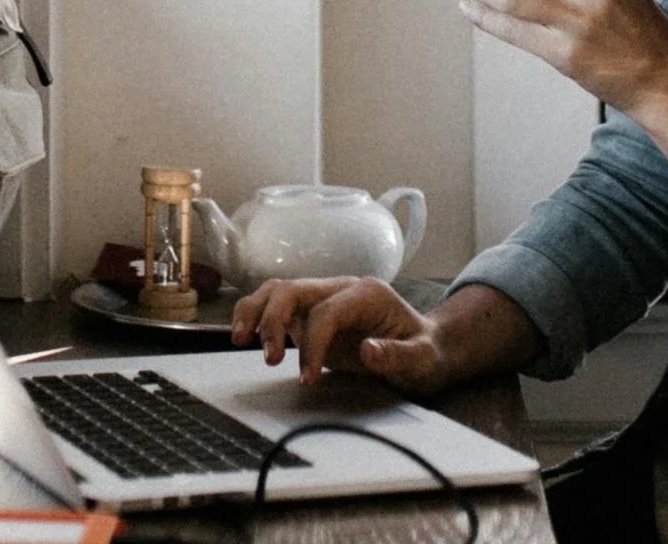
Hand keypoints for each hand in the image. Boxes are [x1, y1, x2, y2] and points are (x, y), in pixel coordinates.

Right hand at [230, 278, 455, 394]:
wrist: (427, 348)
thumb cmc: (426, 353)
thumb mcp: (424, 359)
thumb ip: (399, 355)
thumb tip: (368, 351)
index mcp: (367, 294)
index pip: (326, 311)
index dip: (312, 343)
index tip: (307, 377)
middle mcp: (341, 289)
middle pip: (293, 290)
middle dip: (273, 321)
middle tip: (268, 358)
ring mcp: (323, 299)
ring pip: (277, 291)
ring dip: (255, 312)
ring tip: (239, 339)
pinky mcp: (311, 314)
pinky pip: (275, 306)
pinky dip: (256, 317)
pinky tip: (246, 337)